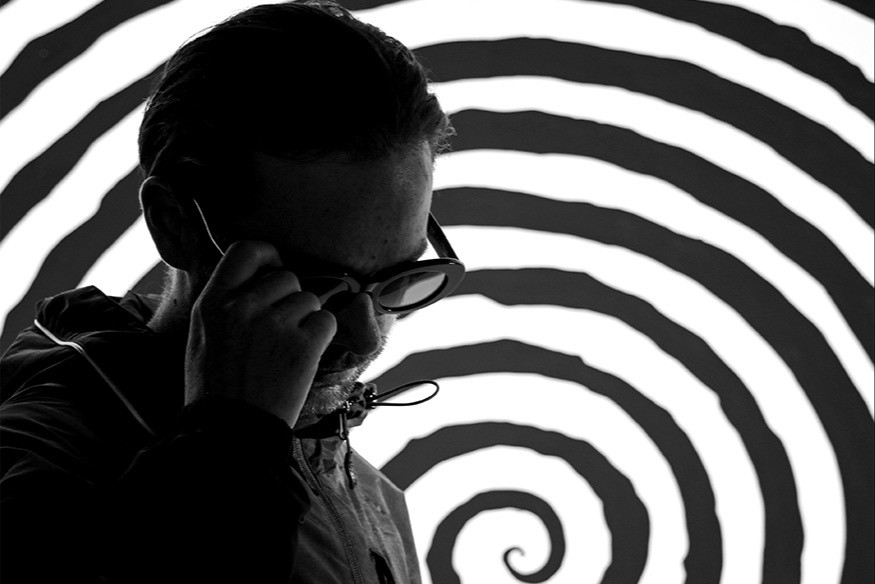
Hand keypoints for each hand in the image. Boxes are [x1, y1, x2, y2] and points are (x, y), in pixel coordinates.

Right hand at [184, 240, 336, 426]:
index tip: (274, 270)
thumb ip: (226, 303)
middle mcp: (242, 307)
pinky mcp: (302, 346)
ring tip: (286, 351)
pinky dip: (321, 337)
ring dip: (306, 320)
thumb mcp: (203, 336)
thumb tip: (256, 279)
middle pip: (287, 277)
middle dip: (290, 299)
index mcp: (212, 302)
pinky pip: (326, 321)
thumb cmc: (216, 388)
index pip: (246, 250)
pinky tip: (303, 358)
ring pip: (309, 299)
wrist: (229, 433)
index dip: (268, 256)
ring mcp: (273, 325)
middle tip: (280, 330)